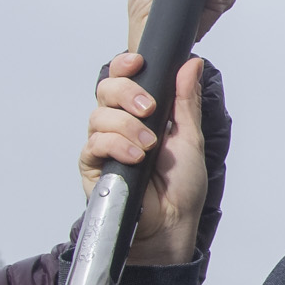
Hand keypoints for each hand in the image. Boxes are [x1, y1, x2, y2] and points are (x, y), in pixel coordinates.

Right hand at [83, 52, 225, 263]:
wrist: (171, 222)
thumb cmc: (181, 186)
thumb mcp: (189, 137)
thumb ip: (185, 100)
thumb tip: (191, 63)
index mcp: (142, 113)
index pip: (123, 78)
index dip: (125, 66)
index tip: (138, 62)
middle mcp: (119, 124)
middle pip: (106, 89)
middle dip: (127, 92)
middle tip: (149, 109)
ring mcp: (104, 144)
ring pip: (100, 115)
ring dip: (127, 126)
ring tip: (148, 147)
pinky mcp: (92, 165)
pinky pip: (95, 143)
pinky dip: (116, 146)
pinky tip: (135, 158)